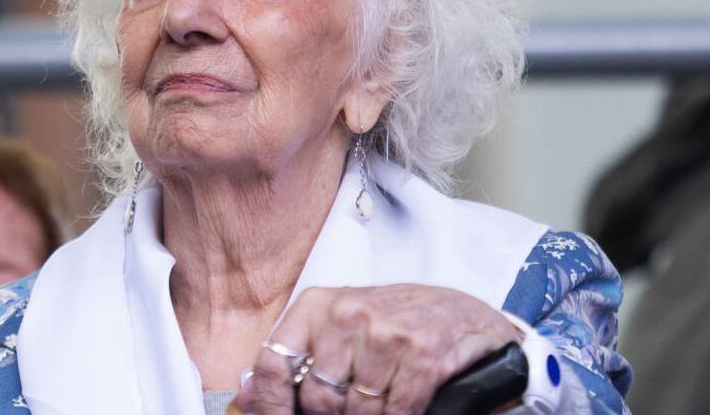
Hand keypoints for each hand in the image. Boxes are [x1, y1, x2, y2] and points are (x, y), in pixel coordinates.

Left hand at [233, 284, 519, 414]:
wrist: (462, 313)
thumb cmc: (394, 323)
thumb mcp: (339, 329)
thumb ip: (294, 359)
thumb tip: (247, 393)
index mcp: (317, 306)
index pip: (273, 362)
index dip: (270, 405)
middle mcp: (347, 313)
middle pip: (318, 398)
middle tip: (349, 411)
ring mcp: (386, 332)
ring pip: (357, 410)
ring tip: (378, 404)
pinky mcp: (422, 353)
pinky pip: (396, 411)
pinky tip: (402, 407)